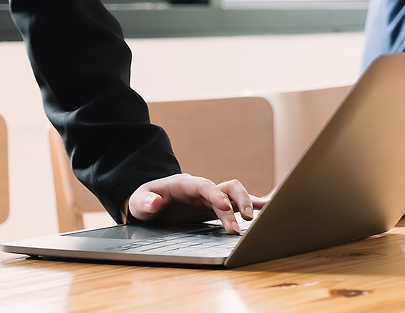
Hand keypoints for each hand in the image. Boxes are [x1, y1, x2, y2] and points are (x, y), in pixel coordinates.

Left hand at [127, 174, 269, 233]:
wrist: (148, 204)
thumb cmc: (144, 201)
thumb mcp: (139, 202)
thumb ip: (145, 202)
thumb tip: (155, 202)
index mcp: (184, 184)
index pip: (204, 185)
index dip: (216, 195)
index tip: (225, 207)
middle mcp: (201, 188)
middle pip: (225, 187)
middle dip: (237, 201)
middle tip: (244, 219)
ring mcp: (209, 197)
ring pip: (234, 194)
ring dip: (245, 204)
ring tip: (254, 220)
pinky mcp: (214, 207)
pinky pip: (235, 204)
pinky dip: (250, 204)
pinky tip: (265, 209)